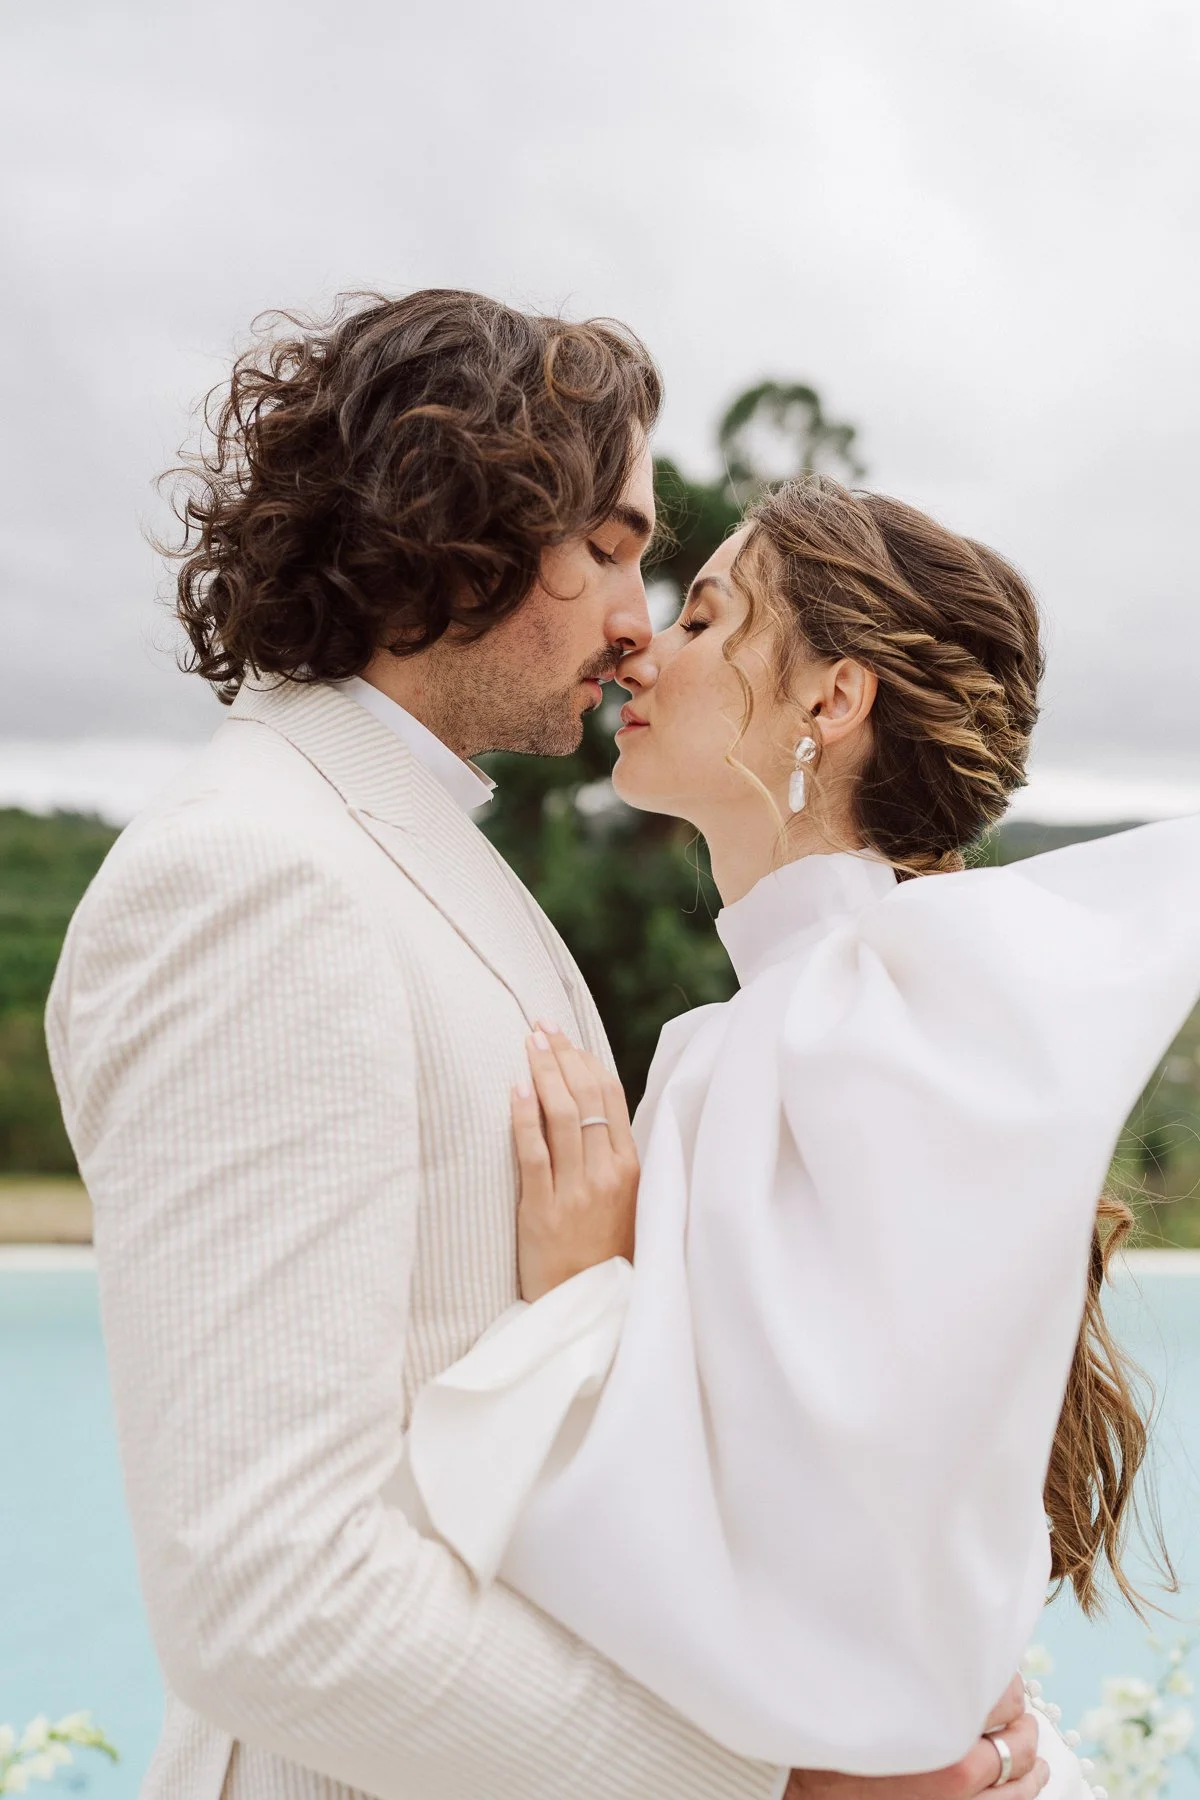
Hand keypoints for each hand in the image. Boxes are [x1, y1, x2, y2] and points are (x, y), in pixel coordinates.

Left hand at [511, 1023, 638, 1301]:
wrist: (587, 1309)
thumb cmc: (603, 1255)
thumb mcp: (624, 1203)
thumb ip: (612, 1159)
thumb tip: (592, 1110)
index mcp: (630, 1168)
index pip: (610, 1097)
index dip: (587, 1062)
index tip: (567, 1037)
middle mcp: (607, 1174)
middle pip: (585, 1097)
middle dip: (563, 1056)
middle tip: (541, 1027)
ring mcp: (576, 1190)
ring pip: (561, 1116)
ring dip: (544, 1072)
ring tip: (528, 1043)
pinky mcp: (543, 1208)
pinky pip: (534, 1152)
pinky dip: (525, 1116)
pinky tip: (517, 1089)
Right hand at [785, 1676, 1046, 1799]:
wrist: (804, 1791)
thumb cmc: (832, 1734)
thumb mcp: (868, 1681)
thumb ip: (907, 1659)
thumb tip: (944, 1628)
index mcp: (937, 1716)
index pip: (1001, 1691)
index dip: (1004, 1679)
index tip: (996, 1673)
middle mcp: (958, 1764)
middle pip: (1016, 1733)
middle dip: (1019, 1716)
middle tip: (1014, 1705)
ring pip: (1022, 1776)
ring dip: (1031, 1755)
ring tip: (1033, 1744)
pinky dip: (1028, 1790)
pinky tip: (1033, 1778)